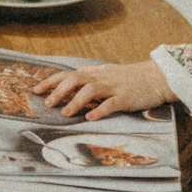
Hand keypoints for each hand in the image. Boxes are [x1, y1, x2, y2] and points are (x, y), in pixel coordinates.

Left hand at [32, 60, 174, 120]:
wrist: (155, 77)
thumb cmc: (128, 79)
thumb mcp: (105, 76)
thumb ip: (87, 81)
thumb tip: (66, 88)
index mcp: (94, 74)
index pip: (67, 74)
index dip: (51, 81)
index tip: (36, 90)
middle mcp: (101, 78)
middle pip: (75, 79)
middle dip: (58, 91)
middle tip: (47, 104)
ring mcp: (113, 87)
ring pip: (90, 90)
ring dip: (75, 101)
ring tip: (65, 113)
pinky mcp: (125, 97)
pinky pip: (111, 103)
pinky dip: (99, 110)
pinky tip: (90, 118)